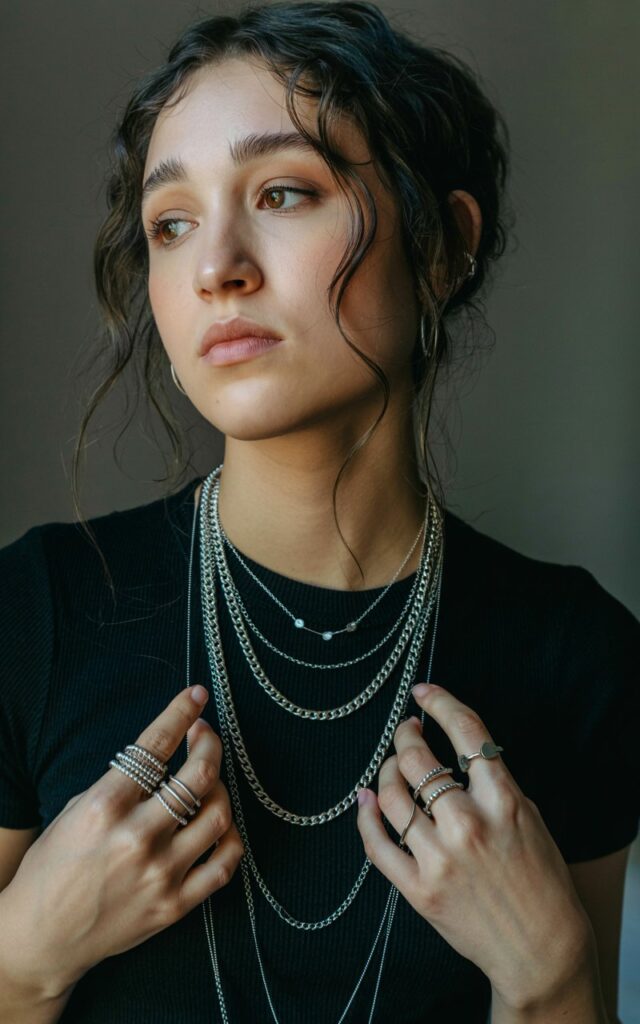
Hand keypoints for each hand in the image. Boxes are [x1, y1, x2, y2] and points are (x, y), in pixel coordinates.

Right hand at [2, 685, 243, 999]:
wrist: (41, 939)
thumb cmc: (53, 868)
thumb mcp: (73, 811)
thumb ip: (119, 785)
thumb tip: (162, 753)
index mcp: (104, 808)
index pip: (155, 746)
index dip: (180, 713)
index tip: (196, 696)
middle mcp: (135, 838)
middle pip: (199, 776)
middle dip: (209, 745)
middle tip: (204, 736)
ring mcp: (158, 874)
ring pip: (218, 816)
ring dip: (220, 789)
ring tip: (207, 783)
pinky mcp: (174, 906)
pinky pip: (225, 865)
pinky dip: (230, 838)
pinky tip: (220, 825)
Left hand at [356, 683, 593, 1010]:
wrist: (540, 947)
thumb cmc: (539, 879)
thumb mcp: (528, 817)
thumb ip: (492, 783)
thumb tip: (451, 748)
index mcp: (503, 802)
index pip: (466, 733)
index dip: (441, 703)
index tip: (424, 693)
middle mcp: (469, 826)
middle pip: (419, 761)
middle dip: (406, 736)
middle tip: (406, 732)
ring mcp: (440, 859)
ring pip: (393, 796)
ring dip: (386, 772)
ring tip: (392, 766)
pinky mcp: (418, 889)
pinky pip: (377, 845)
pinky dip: (366, 815)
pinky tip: (366, 799)